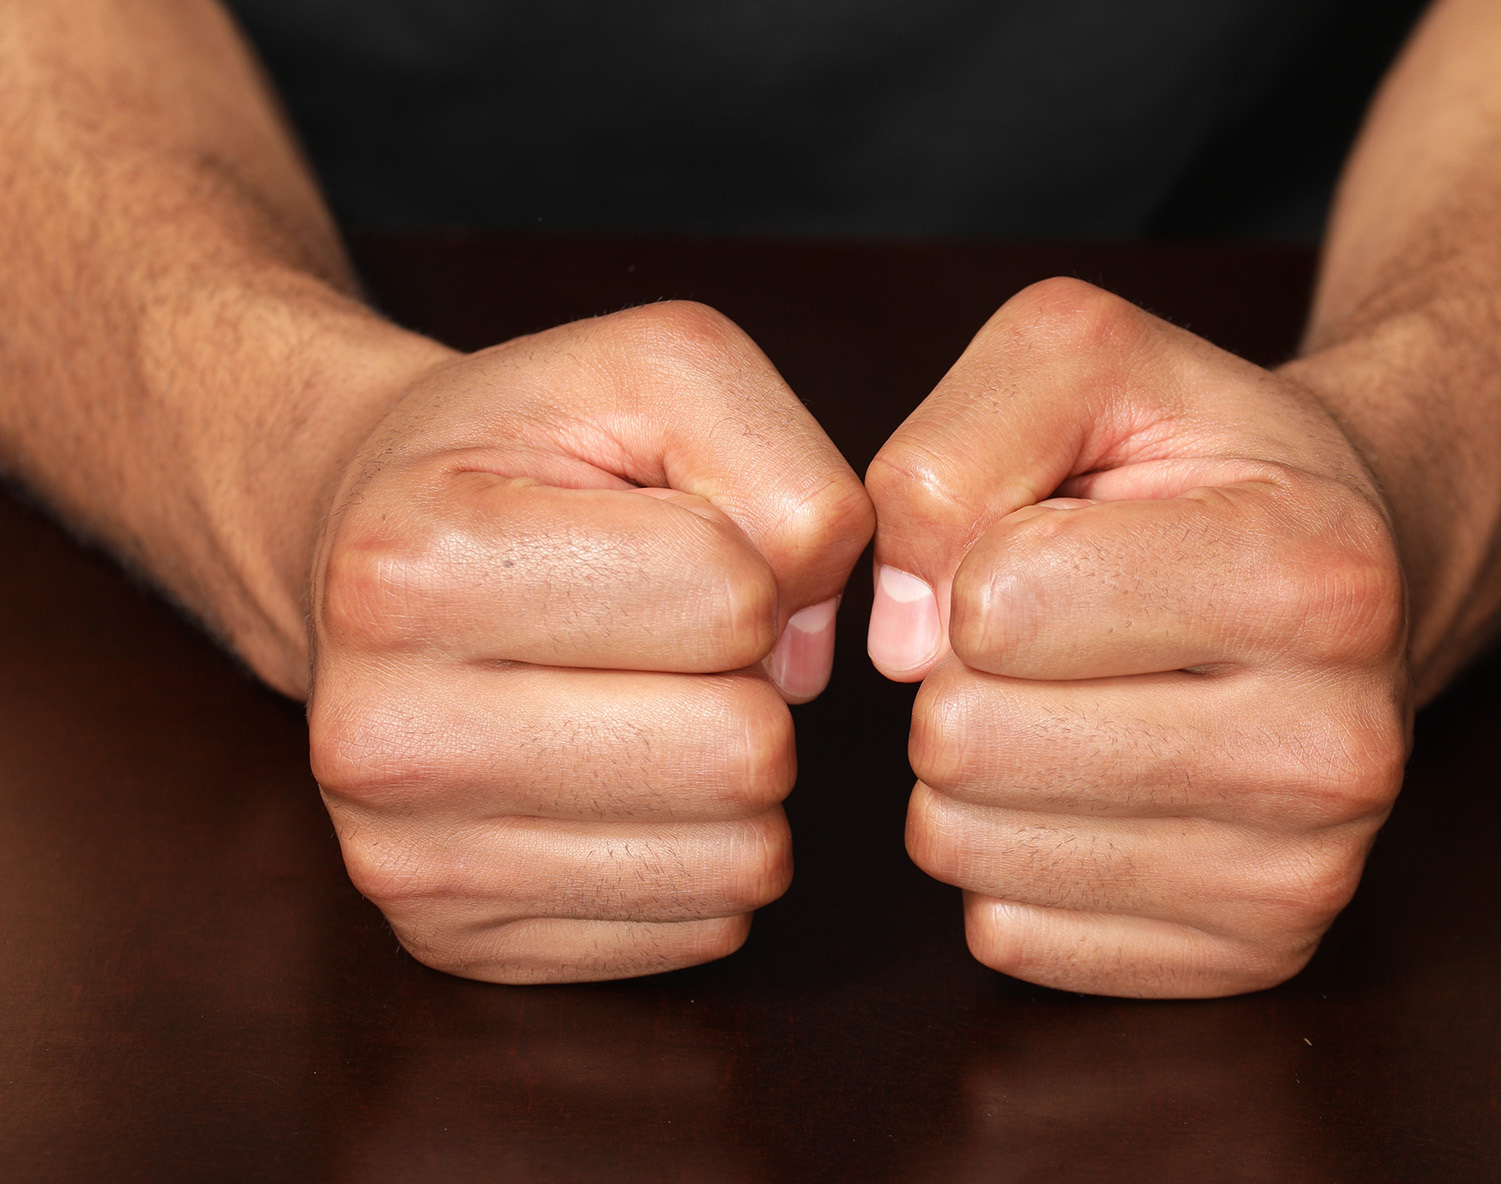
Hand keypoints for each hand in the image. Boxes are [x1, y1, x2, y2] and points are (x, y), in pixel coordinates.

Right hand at [307, 302, 873, 982]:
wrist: (362, 543)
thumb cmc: (525, 456)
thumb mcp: (657, 372)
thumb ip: (782, 467)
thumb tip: (810, 657)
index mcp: (412, 565)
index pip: (727, 598)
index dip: (743, 559)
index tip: (670, 541)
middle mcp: (380, 736)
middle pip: (742, 751)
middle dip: (750, 679)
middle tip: (672, 638)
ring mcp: (407, 861)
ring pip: (739, 858)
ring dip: (738, 771)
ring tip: (650, 698)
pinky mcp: (457, 942)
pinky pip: (703, 927)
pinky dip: (703, 848)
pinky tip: (628, 777)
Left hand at [866, 278, 1409, 996]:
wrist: (1340, 574)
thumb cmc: (1197, 463)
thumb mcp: (1082, 361)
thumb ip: (957, 449)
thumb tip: (897, 640)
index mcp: (1312, 571)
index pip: (996, 605)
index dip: (977, 560)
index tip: (1049, 542)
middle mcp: (1335, 746)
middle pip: (966, 742)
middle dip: (961, 673)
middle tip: (1049, 637)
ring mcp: (1301, 874)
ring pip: (968, 848)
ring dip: (974, 767)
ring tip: (1067, 701)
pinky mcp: (1249, 957)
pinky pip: (1009, 932)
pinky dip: (1012, 854)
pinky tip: (1089, 785)